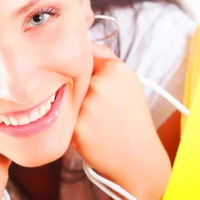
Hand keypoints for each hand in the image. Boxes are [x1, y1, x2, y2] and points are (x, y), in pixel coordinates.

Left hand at [72, 43, 170, 199]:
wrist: (137, 158)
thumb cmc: (131, 117)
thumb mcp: (128, 81)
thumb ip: (105, 58)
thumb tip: (82, 42)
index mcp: (114, 69)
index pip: (82, 54)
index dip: (81, 67)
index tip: (84, 75)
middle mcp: (99, 84)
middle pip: (70, 76)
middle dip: (75, 87)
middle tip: (93, 104)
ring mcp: (86, 105)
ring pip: (65, 96)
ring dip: (71, 104)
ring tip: (92, 118)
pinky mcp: (75, 126)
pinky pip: (62, 116)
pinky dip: (70, 122)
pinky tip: (87, 130)